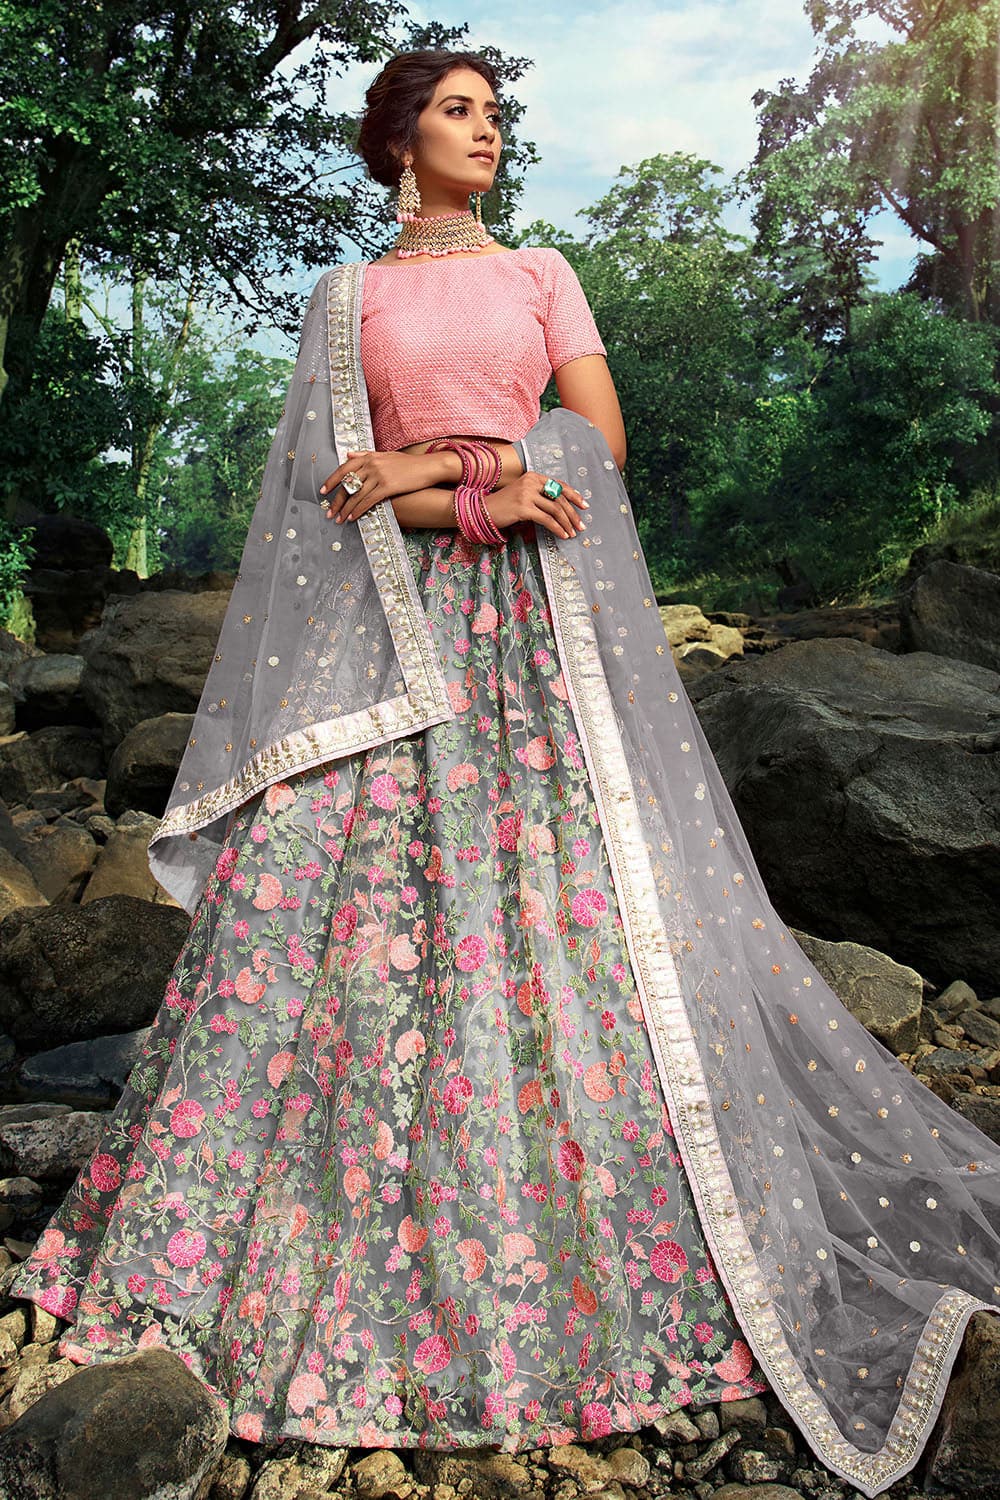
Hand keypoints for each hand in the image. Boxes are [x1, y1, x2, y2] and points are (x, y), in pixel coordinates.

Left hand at [320, 450, 442, 521]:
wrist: (428, 467)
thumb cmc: (408, 463)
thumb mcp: (385, 455)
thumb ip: (365, 455)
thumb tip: (348, 455)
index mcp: (369, 456)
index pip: (344, 469)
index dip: (332, 481)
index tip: (323, 491)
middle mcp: (372, 464)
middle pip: (348, 484)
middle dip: (336, 500)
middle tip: (329, 512)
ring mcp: (379, 475)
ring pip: (356, 495)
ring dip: (346, 509)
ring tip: (339, 519)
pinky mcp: (388, 486)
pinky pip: (368, 500)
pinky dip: (359, 510)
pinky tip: (353, 517)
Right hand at [485, 471, 587, 539]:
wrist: (484, 510)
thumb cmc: (505, 505)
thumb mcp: (523, 493)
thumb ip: (539, 495)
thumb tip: (561, 507)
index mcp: (533, 476)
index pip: (559, 485)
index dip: (573, 495)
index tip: (584, 506)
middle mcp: (531, 482)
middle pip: (559, 498)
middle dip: (573, 513)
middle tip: (581, 526)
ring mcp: (527, 494)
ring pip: (555, 509)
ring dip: (567, 523)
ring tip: (573, 533)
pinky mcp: (523, 508)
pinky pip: (546, 519)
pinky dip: (557, 528)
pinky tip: (562, 535)